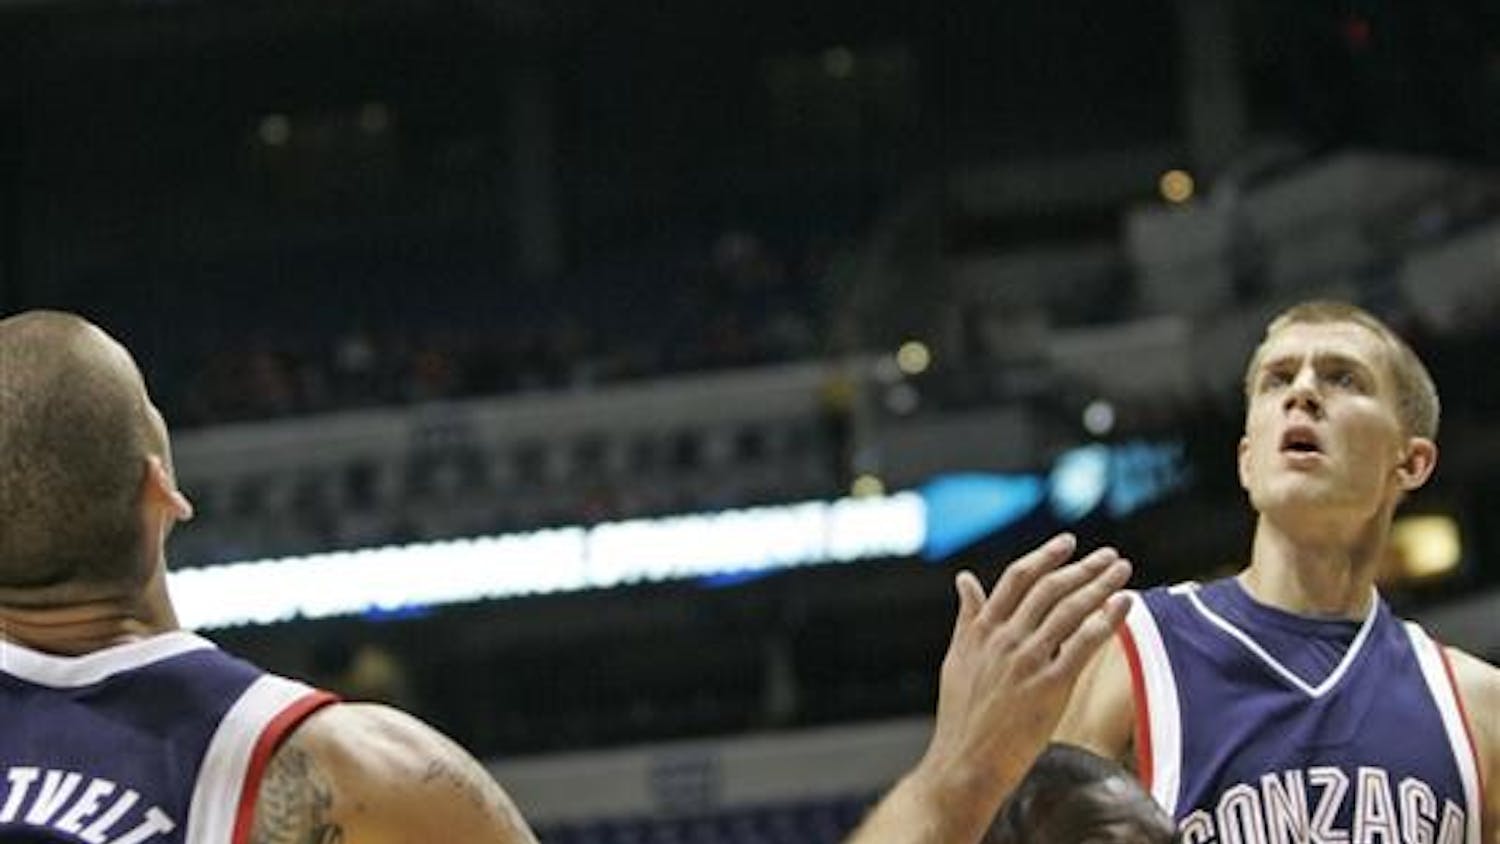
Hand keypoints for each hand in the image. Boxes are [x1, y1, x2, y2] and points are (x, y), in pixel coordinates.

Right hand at [916, 534, 1131, 824]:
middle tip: (1109, 555)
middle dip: (1083, 567)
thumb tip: (965, 579)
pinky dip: (1107, 619)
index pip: (1017, 578)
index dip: (1045, 556)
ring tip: (1122, 571)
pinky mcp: (1048, 686)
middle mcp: (1004, 638)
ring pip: (1070, 610)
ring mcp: (1027, 661)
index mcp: (982, 629)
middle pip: (1049, 588)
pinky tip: (1124, 604)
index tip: (1068, 543)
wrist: (964, 763)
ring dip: (1100, 585)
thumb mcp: (957, 658)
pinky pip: (1084, 644)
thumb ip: (967, 616)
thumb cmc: (961, 716)